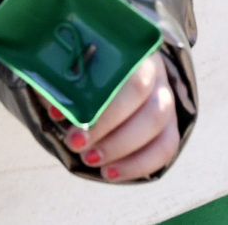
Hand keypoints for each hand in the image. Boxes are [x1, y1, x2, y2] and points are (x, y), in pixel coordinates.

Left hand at [50, 52, 181, 182]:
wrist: (112, 74)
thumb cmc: (89, 69)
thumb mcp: (76, 67)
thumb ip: (67, 83)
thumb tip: (58, 110)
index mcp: (137, 54)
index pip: (134, 80)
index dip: (107, 108)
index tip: (74, 123)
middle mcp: (157, 75)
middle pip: (149, 106)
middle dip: (111, 131)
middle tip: (76, 145)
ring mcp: (167, 100)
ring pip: (159, 127)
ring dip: (122, 148)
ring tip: (89, 160)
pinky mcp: (169, 126)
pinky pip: (165, 148)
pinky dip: (137, 165)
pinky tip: (109, 172)